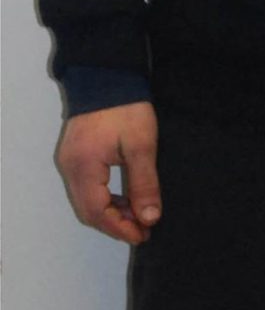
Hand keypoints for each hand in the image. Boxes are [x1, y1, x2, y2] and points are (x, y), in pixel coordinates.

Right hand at [56, 102, 161, 244]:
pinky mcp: (75, 154)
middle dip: (115, 224)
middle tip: (143, 229)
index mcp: (84, 166)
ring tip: (138, 215)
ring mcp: (69, 160)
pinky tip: (125, 197)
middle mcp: (70, 166)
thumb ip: (144, 184)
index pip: (97, 211)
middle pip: (88, 210)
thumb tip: (149, 218)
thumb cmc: (126, 108)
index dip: (120, 228)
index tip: (143, 235)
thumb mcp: (141, 146)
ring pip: (86, 200)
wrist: (108, 74)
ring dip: (110, 212)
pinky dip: (104, 198)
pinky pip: (85, 187)